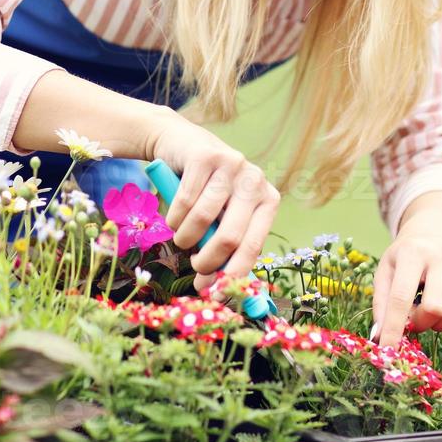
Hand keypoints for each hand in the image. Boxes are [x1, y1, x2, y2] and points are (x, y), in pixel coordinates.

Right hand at [142, 111, 280, 290]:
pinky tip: (174, 216)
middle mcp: (255, 180)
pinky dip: (174, 217)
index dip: (233, 275)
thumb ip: (226, 248)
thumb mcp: (222, 217)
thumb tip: (215, 290)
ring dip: (184, 238)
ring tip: (181, 237)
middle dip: (208, 262)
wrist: (181, 144)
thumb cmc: (205, 190)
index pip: (254, 246)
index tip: (215, 296)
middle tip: (195, 268)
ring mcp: (231, 164)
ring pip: (203, 219)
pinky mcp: (205, 155)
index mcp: (267, 200)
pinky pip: (184, 200)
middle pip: (230, 237)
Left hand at [372, 197, 441, 346]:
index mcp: (413, 252)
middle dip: (422, 323)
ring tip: (433, 310)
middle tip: (416, 319)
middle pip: (435, 308)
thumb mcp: (386, 271)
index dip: (393, 328)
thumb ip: (381, 303)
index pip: (401, 297)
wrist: (435, 231)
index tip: (388, 351)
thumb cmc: (406, 257)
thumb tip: (380, 337)